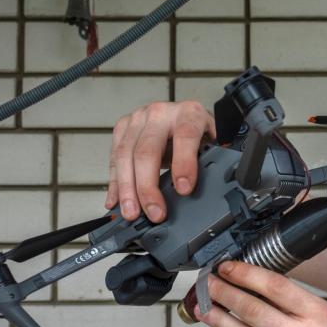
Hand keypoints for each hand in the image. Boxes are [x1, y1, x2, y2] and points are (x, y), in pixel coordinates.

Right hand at [106, 100, 215, 221]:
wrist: (183, 115)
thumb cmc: (199, 132)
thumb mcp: (212, 143)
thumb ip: (210, 161)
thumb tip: (206, 190)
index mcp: (189, 113)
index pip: (185, 136)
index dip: (184, 164)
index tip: (184, 189)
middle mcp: (161, 113)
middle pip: (147, 150)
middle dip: (148, 187)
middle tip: (155, 212)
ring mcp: (138, 119)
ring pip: (125, 155)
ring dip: (127, 189)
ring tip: (132, 212)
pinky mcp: (122, 128)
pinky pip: (114, 158)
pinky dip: (115, 183)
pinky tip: (116, 202)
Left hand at [194, 260, 326, 326]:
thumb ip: (297, 302)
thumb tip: (259, 286)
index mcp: (319, 315)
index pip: (274, 287)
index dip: (245, 274)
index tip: (228, 267)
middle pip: (252, 310)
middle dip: (223, 294)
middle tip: (207, 283)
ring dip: (218, 319)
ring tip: (204, 306)